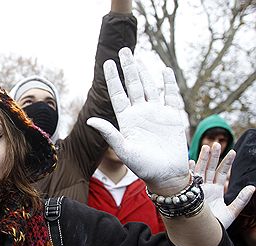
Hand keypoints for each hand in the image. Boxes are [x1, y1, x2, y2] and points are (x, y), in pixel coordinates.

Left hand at [87, 47, 188, 194]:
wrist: (166, 176)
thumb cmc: (143, 166)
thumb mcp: (124, 150)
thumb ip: (109, 133)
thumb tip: (90, 120)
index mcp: (126, 120)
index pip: (118, 94)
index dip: (113, 79)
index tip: (108, 63)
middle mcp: (140, 113)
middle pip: (134, 85)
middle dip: (129, 68)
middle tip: (124, 50)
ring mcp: (157, 113)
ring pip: (150, 87)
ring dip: (145, 72)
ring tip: (138, 57)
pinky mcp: (173, 117)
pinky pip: (171, 96)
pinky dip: (169, 83)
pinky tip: (164, 71)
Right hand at [191, 143, 254, 228]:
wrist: (201, 235)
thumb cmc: (216, 226)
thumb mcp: (232, 212)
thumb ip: (242, 199)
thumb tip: (252, 187)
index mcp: (216, 191)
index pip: (222, 173)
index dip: (227, 162)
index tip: (232, 151)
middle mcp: (205, 188)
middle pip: (210, 168)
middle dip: (214, 156)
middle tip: (217, 144)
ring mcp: (196, 189)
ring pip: (200, 171)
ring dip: (203, 159)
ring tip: (207, 147)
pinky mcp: (188, 193)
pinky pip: (188, 179)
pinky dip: (189, 170)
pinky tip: (191, 161)